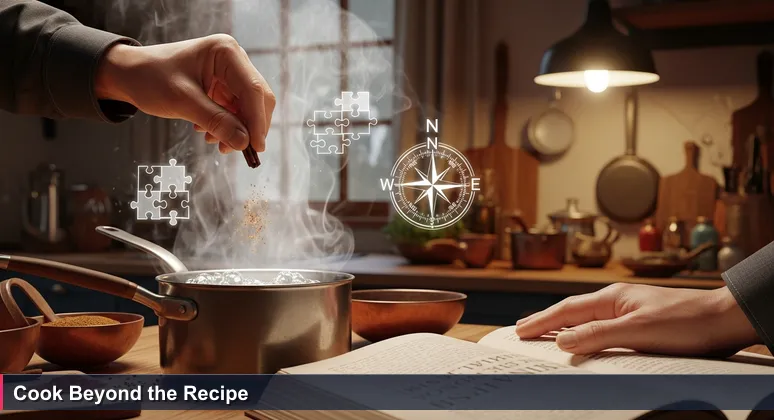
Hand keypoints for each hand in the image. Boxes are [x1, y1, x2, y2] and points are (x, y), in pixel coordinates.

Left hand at [95, 34, 275, 153]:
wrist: (129, 74)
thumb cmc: (151, 78)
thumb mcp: (183, 102)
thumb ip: (216, 121)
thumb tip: (244, 143)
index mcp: (226, 52)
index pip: (252, 89)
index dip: (257, 120)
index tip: (256, 147)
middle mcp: (233, 59)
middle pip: (256, 98)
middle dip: (249, 126)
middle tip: (237, 149)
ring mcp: (229, 72)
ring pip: (247, 106)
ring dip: (237, 128)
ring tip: (217, 143)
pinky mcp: (222, 85)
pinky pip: (235, 109)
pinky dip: (227, 124)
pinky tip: (209, 133)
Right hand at [515, 284, 760, 356]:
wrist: (724, 320)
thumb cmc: (687, 322)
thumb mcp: (637, 332)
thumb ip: (597, 335)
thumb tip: (562, 341)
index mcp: (611, 299)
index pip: (566, 311)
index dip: (541, 322)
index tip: (519, 331)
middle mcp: (617, 302)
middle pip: (572, 312)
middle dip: (545, 321)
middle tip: (521, 330)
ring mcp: (629, 311)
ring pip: (586, 319)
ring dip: (562, 326)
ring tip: (544, 333)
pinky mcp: (641, 324)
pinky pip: (602, 328)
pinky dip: (583, 333)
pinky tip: (583, 339)